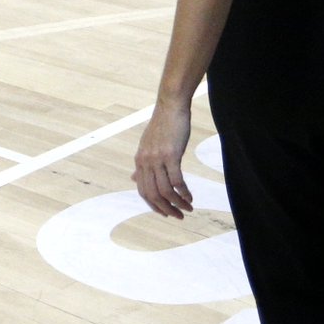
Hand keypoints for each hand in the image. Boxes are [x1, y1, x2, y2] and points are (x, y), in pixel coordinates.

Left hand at [132, 101, 196, 218]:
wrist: (170, 107)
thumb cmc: (162, 126)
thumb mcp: (147, 146)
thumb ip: (142, 164)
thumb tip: (133, 178)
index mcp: (140, 161)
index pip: (143, 191)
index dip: (154, 205)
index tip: (166, 213)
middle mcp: (146, 161)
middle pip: (153, 194)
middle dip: (166, 209)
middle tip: (179, 216)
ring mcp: (157, 159)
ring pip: (165, 191)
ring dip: (177, 204)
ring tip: (188, 208)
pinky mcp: (171, 155)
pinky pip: (177, 181)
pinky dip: (184, 192)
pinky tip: (190, 197)